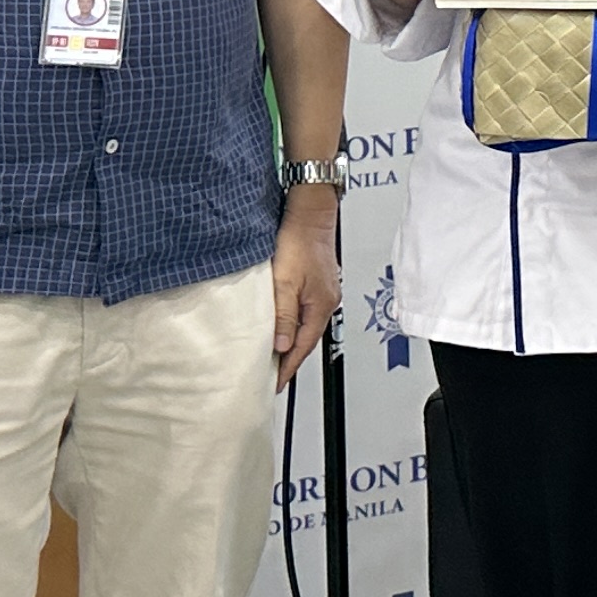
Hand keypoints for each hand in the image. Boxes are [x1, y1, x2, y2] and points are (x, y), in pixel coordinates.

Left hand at [270, 207, 340, 386]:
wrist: (309, 212)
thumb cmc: (298, 240)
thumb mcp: (284, 282)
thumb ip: (283, 315)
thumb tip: (281, 345)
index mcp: (320, 306)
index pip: (302, 347)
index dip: (288, 367)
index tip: (275, 384)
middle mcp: (325, 301)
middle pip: (306, 338)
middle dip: (290, 358)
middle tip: (271, 375)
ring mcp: (323, 292)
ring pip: (305, 325)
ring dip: (290, 340)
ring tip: (273, 354)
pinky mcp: (317, 282)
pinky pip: (304, 311)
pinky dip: (292, 323)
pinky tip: (282, 324)